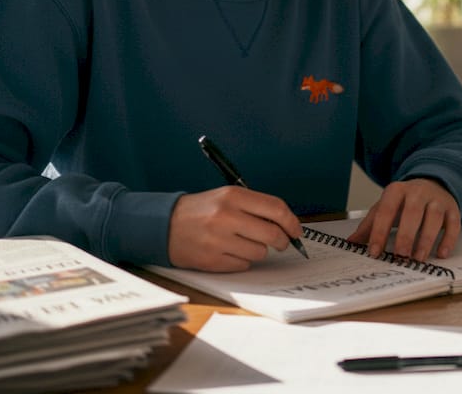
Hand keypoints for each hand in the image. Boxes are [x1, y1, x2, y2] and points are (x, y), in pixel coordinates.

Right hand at [167, 187, 303, 271]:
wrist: (165, 225)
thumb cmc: (202, 210)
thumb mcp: (227, 197)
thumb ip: (256, 207)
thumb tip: (287, 224)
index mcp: (233, 196)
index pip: (276, 208)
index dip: (292, 222)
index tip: (296, 230)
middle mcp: (226, 216)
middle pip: (273, 234)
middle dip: (282, 241)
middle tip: (281, 242)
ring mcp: (219, 240)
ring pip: (260, 252)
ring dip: (258, 250)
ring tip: (242, 242)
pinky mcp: (212, 260)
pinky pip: (244, 265)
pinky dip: (242, 260)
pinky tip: (229, 251)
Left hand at [347, 178, 460, 260]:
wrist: (433, 183)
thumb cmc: (405, 201)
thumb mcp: (385, 207)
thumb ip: (369, 224)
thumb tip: (351, 242)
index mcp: (396, 190)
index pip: (386, 210)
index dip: (379, 232)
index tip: (375, 252)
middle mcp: (418, 192)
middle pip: (412, 212)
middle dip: (406, 235)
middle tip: (400, 255)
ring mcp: (437, 199)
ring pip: (434, 217)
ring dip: (426, 239)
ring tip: (418, 258)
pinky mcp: (452, 208)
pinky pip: (454, 223)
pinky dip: (449, 239)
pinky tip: (441, 254)